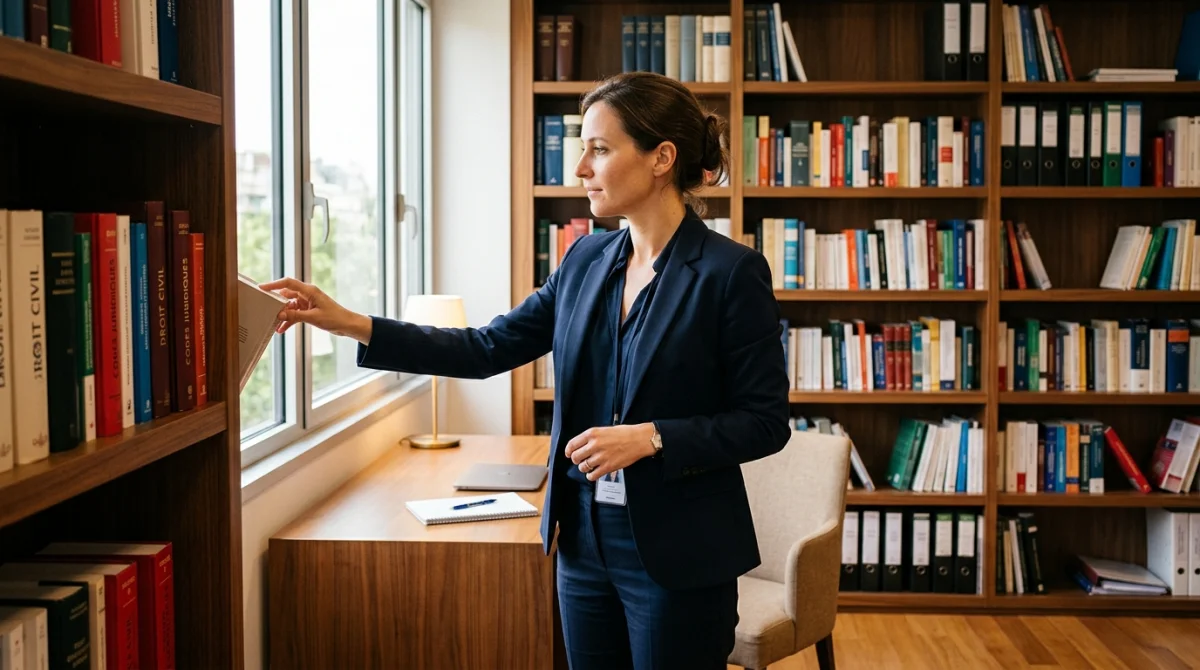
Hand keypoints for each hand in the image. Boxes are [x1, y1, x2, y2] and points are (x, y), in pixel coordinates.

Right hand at [257, 277, 373, 343]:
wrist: (347, 324)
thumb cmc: (334, 317)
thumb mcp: (313, 317)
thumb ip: (295, 316)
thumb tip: (280, 315)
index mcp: (309, 291)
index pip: (288, 283)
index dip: (274, 284)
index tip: (262, 288)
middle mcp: (307, 294)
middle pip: (286, 295)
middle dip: (276, 303)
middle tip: (265, 310)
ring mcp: (307, 302)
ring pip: (289, 306)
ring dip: (283, 315)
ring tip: (274, 324)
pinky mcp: (309, 310)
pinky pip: (295, 314)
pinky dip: (289, 320)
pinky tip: (282, 329)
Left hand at [564, 424, 655, 480]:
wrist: (639, 439)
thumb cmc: (624, 433)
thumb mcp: (604, 430)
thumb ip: (592, 438)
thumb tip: (581, 446)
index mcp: (592, 433)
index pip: (572, 444)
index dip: (568, 451)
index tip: (569, 454)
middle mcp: (594, 445)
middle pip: (575, 457)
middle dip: (576, 460)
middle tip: (581, 460)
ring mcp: (601, 457)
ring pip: (583, 467)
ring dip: (584, 468)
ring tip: (589, 466)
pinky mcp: (608, 467)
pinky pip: (592, 476)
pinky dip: (591, 476)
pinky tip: (594, 473)